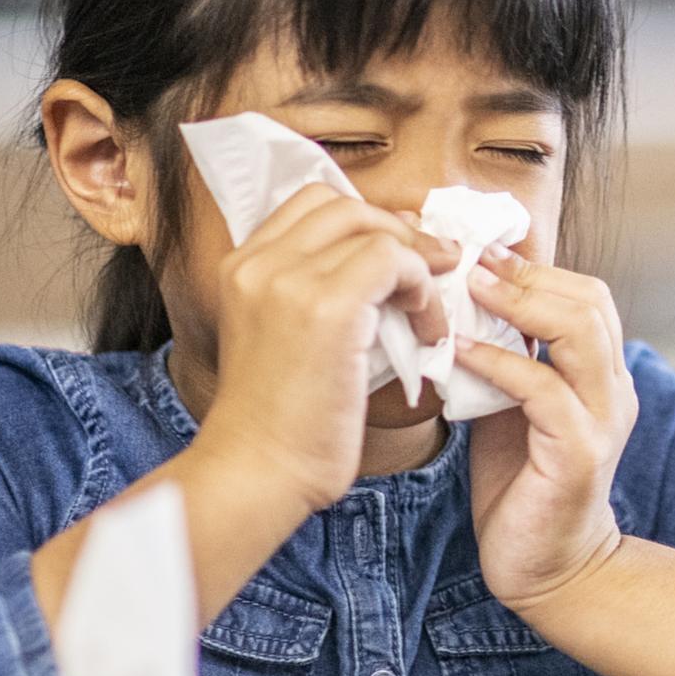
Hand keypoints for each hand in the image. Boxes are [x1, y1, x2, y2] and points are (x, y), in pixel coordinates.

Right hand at [197, 184, 458, 512]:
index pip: (312, 204)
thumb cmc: (283, 423)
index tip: (399, 258)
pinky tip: (427, 329)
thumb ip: (321, 295)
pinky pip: (394, 260)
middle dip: (397, 233)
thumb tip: (395, 258)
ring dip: (417, 263)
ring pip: (373, 228)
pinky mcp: (327, 306)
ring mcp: (288, 280)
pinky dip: (423, 288)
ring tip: (428, 311)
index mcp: (243, 267)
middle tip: (431, 273)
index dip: (366, 222)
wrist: (259, 471)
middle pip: (343, 205)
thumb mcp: (288, 340)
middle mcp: (258, 263)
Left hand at [453, 251, 637, 615]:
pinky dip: (500, 362)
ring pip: (580, 331)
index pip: (585, 293)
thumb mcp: (509, 404)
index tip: (477, 249)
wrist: (546, 567)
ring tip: (466, 288)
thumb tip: (457, 302)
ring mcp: (602, 420)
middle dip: (525, 273)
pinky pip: (544, 390)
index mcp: (600, 372)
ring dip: (518, 303)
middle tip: (467, 259)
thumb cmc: (521, 485)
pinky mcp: (579, 454)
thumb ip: (501, 356)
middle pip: (589, 299)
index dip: (534, 266)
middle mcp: (612, 388)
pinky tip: (458, 352)